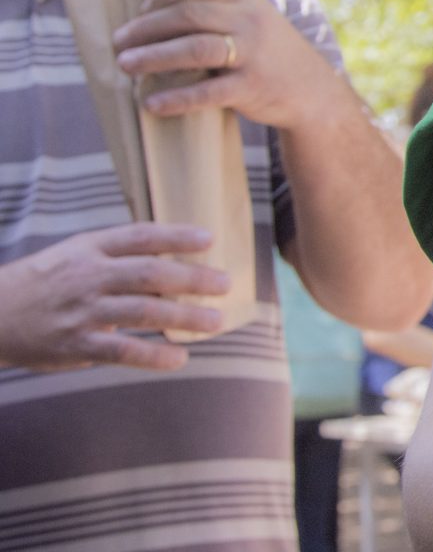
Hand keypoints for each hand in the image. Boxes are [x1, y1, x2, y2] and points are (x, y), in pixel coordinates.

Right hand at [0, 223, 230, 371]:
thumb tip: (174, 261)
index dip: (176, 236)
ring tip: (215, 322)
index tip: (210, 238)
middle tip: (225, 283)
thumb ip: (118, 256)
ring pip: (142, 311)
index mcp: (90, 249)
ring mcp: (82, 311)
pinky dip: (153, 355)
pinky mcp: (75, 345)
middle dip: (192, 278)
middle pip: (149, 273)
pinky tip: (179, 358)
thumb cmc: (46, 282)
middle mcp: (88, 276)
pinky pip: (121, 350)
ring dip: (184, 316)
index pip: (140, 237)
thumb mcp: (75, 255)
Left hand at [112, 0, 353, 130]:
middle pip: (189, 15)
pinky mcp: (252, 87)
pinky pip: (207, 92)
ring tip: (125, 65)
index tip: (139, 10)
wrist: (312, 91)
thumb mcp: (254, 18)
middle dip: (147, 27)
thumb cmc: (270, 53)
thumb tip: (156, 9)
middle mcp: (251, 21)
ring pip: (195, 49)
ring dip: (153, 57)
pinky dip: (176, 98)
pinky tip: (152, 103)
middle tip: (118, 41)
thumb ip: (219, 8)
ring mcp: (253, 54)